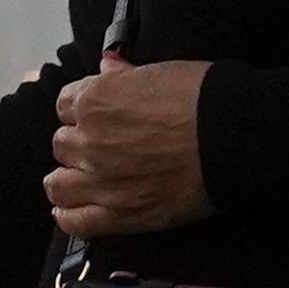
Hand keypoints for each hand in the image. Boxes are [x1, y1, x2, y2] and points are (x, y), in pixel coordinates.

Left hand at [48, 50, 214, 237]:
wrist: (230, 137)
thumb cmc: (201, 97)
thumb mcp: (160, 72)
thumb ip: (125, 74)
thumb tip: (107, 65)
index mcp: (96, 100)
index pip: (65, 104)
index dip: (82, 109)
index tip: (96, 115)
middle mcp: (89, 141)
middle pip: (62, 144)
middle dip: (78, 142)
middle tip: (100, 146)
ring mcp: (100, 181)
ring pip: (58, 184)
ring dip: (66, 179)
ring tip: (80, 180)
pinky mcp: (118, 215)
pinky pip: (76, 222)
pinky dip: (69, 216)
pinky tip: (71, 211)